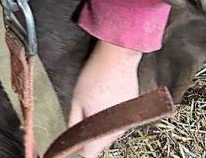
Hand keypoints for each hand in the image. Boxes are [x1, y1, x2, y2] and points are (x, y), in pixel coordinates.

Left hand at [68, 40, 141, 156]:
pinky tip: (106, 95)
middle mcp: (118, 131)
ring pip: (111, 130)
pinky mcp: (134, 108)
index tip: (73, 139)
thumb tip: (71, 139)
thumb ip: (74, 122)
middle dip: (90, 134)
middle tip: (82, 114)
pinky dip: (112, 112)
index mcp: (102, 132)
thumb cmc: (94, 77)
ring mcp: (128, 120)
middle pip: (101, 143)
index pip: (89, 153)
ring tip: (94, 101)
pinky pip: (120, 117)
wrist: (117, 58)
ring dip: (102, 123)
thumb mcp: (76, 100)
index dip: (79, 148)